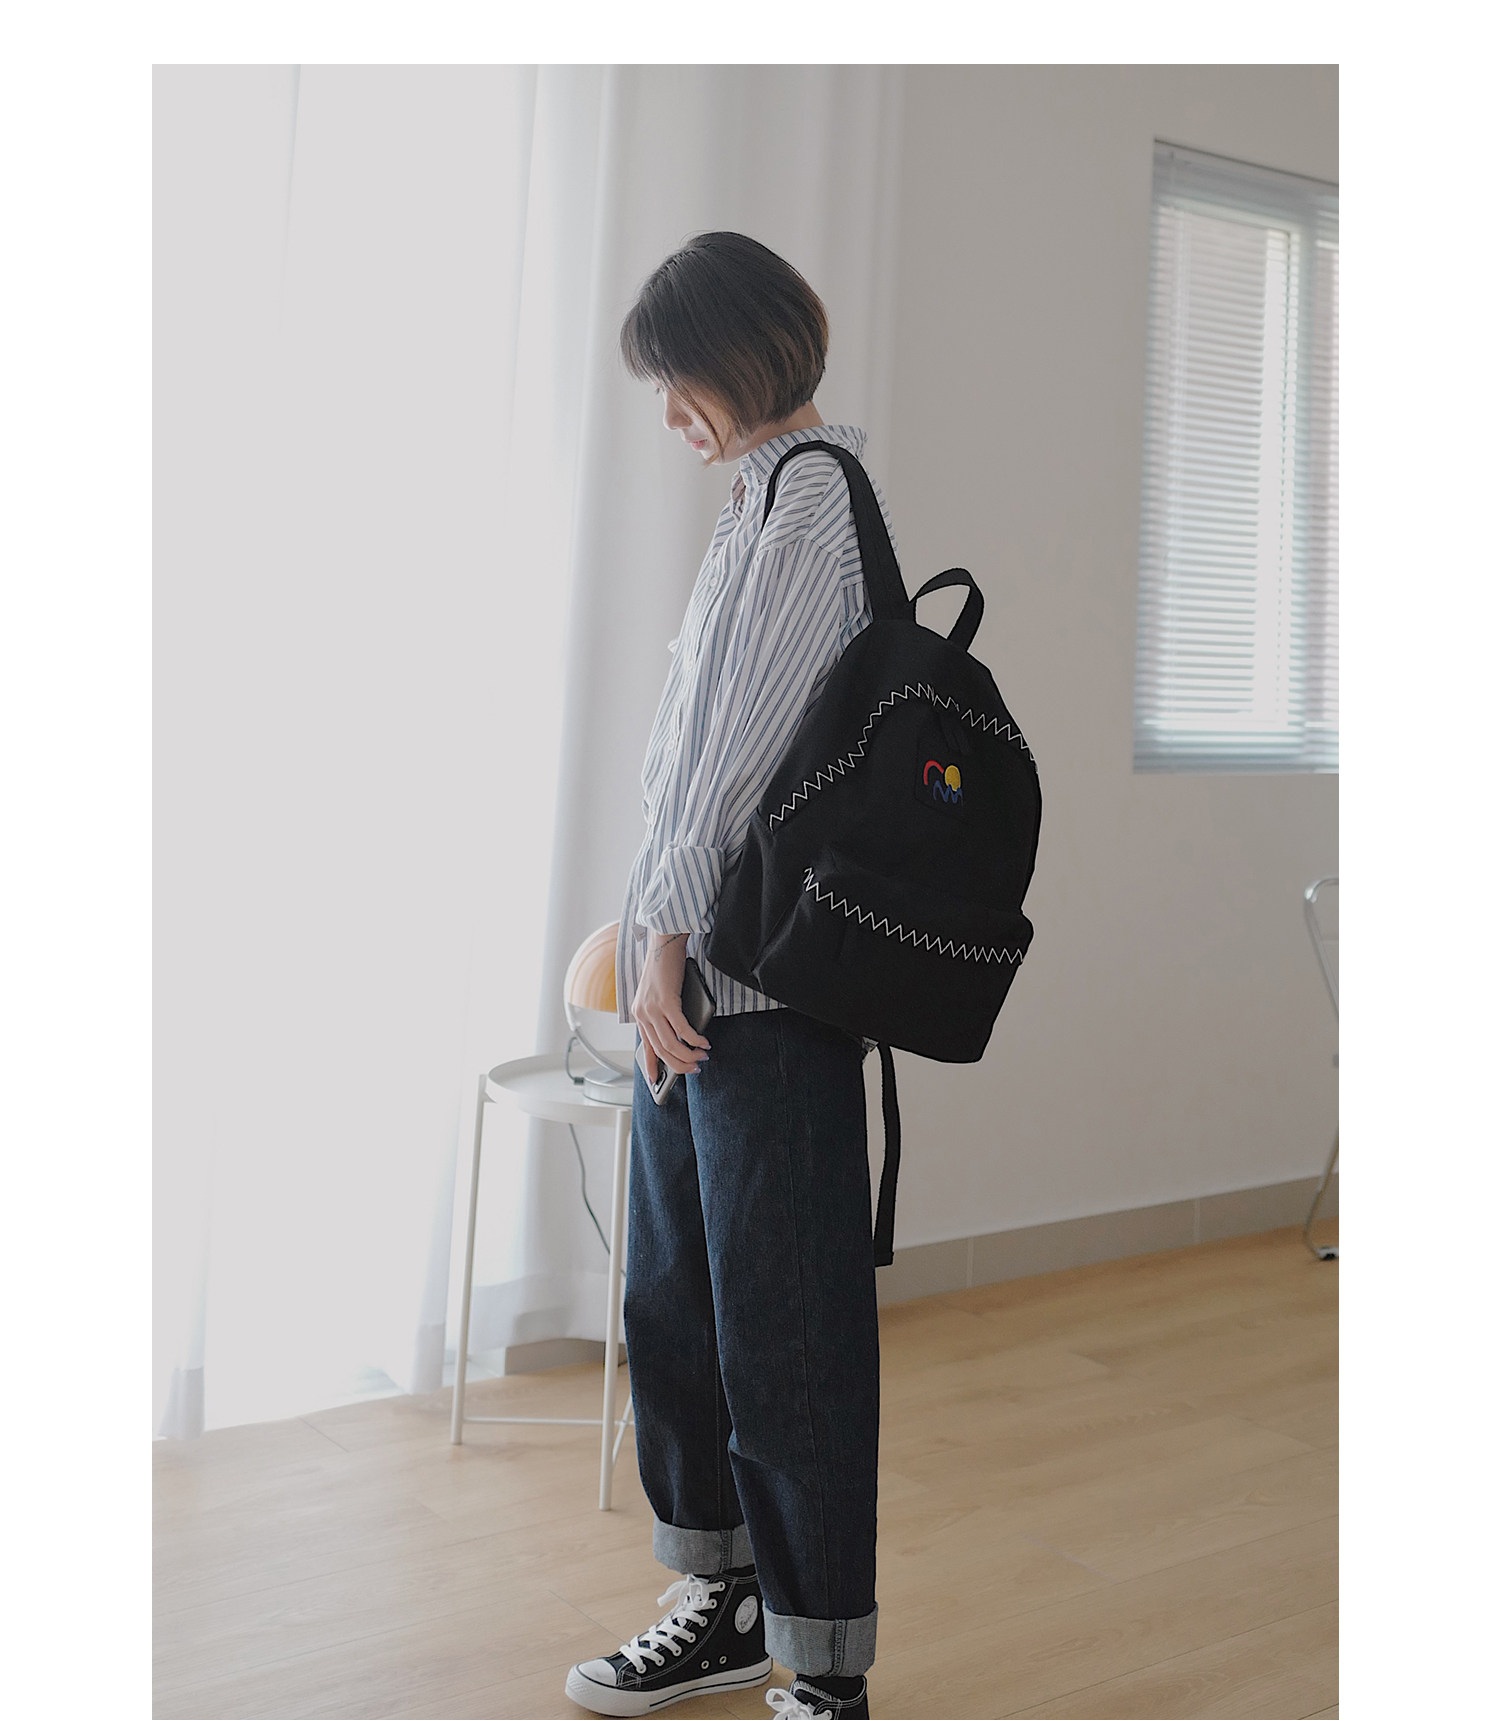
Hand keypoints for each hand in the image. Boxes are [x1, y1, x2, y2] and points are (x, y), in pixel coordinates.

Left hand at [631, 932, 711, 1080]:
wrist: (664, 942)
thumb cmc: (665, 966)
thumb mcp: (660, 994)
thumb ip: (665, 1014)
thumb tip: (683, 1035)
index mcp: (639, 1014)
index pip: (645, 1046)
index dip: (652, 1066)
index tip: (658, 1080)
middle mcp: (642, 1014)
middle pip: (660, 1050)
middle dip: (679, 1064)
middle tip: (694, 1068)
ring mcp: (653, 1008)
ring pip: (670, 1044)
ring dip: (688, 1054)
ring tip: (702, 1057)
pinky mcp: (666, 1001)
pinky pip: (681, 1029)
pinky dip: (694, 1039)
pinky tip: (703, 1042)